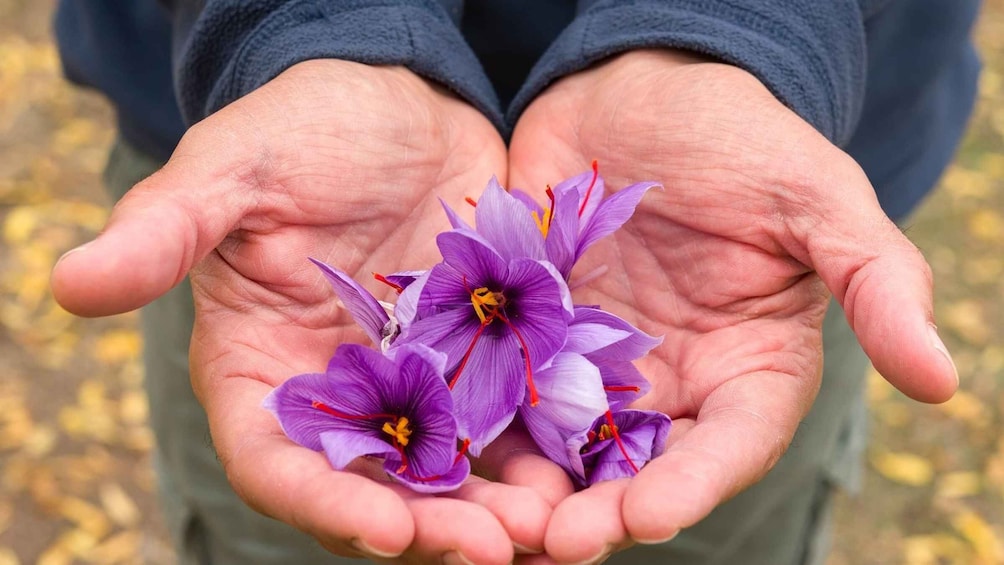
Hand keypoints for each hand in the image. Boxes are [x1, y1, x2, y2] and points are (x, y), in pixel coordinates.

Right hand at [52, 60, 553, 563]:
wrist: (396, 100)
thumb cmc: (300, 127)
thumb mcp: (234, 170)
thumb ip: (165, 231)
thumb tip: (68, 285)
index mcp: (262, 367)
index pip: (280, 460)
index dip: (324, 501)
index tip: (384, 530)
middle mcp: (338, 391)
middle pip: (375, 482)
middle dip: (429, 523)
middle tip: (493, 548)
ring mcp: (414, 379)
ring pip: (451, 466)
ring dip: (495, 504)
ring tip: (551, 528)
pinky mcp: (477, 356)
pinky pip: (509, 416)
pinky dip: (538, 449)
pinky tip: (581, 469)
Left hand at [506, 50, 957, 562]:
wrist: (637, 89)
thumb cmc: (738, 137)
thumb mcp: (813, 197)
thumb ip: (874, 281)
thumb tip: (942, 381)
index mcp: (745, 366)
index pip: (728, 444)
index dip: (693, 485)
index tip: (649, 515)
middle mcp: (668, 381)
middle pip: (637, 465)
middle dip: (599, 509)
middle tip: (556, 543)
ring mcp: (591, 363)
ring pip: (561, 444)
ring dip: (530, 488)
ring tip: (493, 523)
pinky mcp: (527, 335)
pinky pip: (499, 387)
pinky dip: (477, 423)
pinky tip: (444, 451)